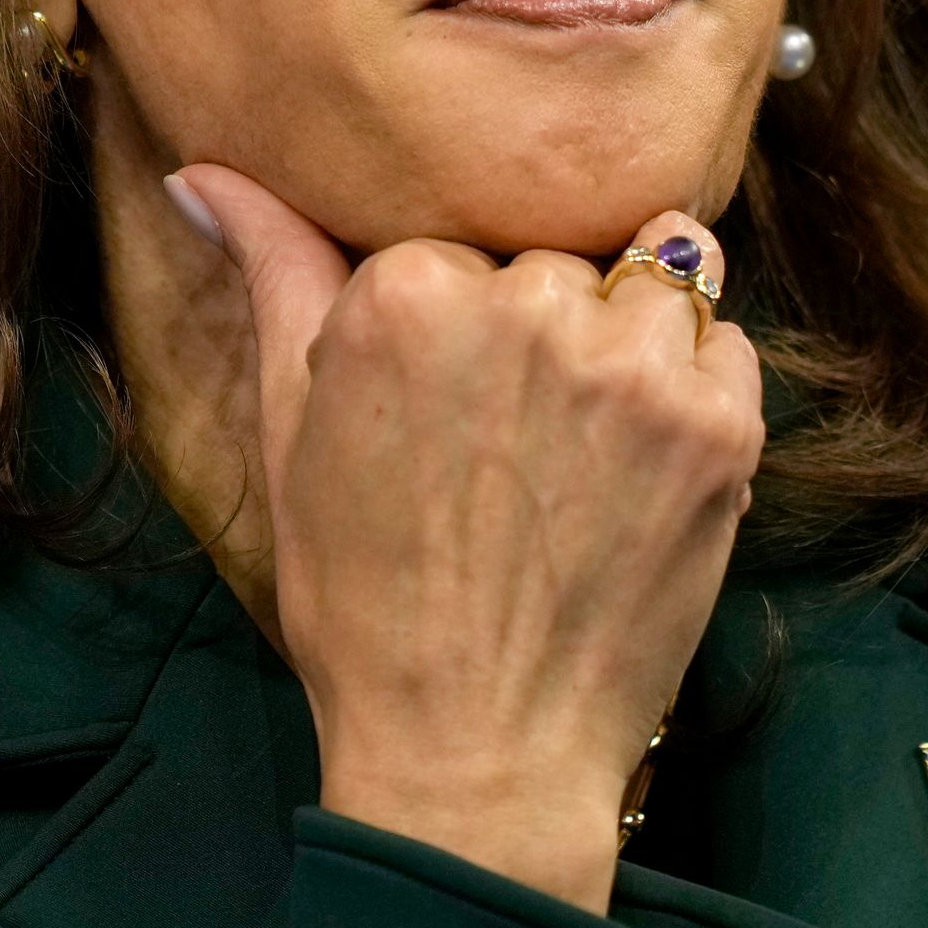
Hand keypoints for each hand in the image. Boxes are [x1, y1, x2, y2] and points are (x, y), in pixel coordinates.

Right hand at [167, 164, 762, 913]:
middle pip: (553, 259)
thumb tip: (203, 174)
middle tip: (509, 445)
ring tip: (582, 447)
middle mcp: (527, 305)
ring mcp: (633, 365)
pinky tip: (641, 466)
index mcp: (407, 291)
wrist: (475, 753)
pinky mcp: (719, 424)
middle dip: (540, 328)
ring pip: (650, 282)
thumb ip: (272, 273)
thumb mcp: (289, 431)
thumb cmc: (365, 600)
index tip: (441, 410)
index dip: (455, 326)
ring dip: (626, 343)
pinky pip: (724, 344)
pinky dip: (695, 389)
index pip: (454, 241)